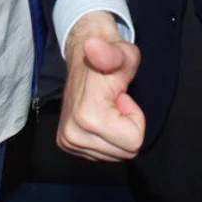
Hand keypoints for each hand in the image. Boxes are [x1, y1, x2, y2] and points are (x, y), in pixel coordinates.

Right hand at [56, 14, 144, 161]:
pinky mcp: (67, 144)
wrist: (84, 56)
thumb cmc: (110, 57)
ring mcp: (68, 140)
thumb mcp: (122, 55)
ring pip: (115, 155)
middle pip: (124, 152)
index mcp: (87, 116)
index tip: (122, 99)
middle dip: (126, 127)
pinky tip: (100, 116)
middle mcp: (73, 133)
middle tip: (115, 103)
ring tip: (107, 108)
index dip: (135, 118)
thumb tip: (93, 45)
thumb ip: (111, 55)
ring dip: (117, 132)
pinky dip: (106, 137)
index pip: (133, 142)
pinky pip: (103, 154)